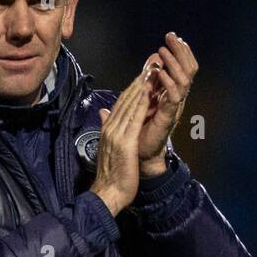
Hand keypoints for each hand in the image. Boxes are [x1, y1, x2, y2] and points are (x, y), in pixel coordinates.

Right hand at [89, 71, 149, 216]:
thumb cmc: (112, 178)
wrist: (108, 194)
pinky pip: (134, 116)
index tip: (144, 73)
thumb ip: (109, 131)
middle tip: (151, 62)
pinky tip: (149, 89)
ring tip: (152, 68)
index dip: (133, 87)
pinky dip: (141, 101)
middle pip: (126, 99)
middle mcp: (111, 128)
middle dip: (139, 79)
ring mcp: (116, 133)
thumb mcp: (110, 151)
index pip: (121, 104)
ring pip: (130, 103)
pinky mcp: (124, 141)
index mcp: (108, 130)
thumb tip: (104, 115)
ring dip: (142, 84)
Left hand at [137, 32, 196, 173]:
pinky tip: (161, 73)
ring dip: (173, 63)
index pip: (181, 67)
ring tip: (163, 51)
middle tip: (171, 36)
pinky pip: (174, 96)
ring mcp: (175, 107)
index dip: (178, 51)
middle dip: (180, 51)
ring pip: (184, 79)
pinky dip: (168, 83)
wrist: (140, 158)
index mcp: (171, 93)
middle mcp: (176, 98)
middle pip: (188, 69)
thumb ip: (145, 86)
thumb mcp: (141, 103)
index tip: (171, 36)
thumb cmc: (140, 133)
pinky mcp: (169, 117)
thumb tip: (146, 68)